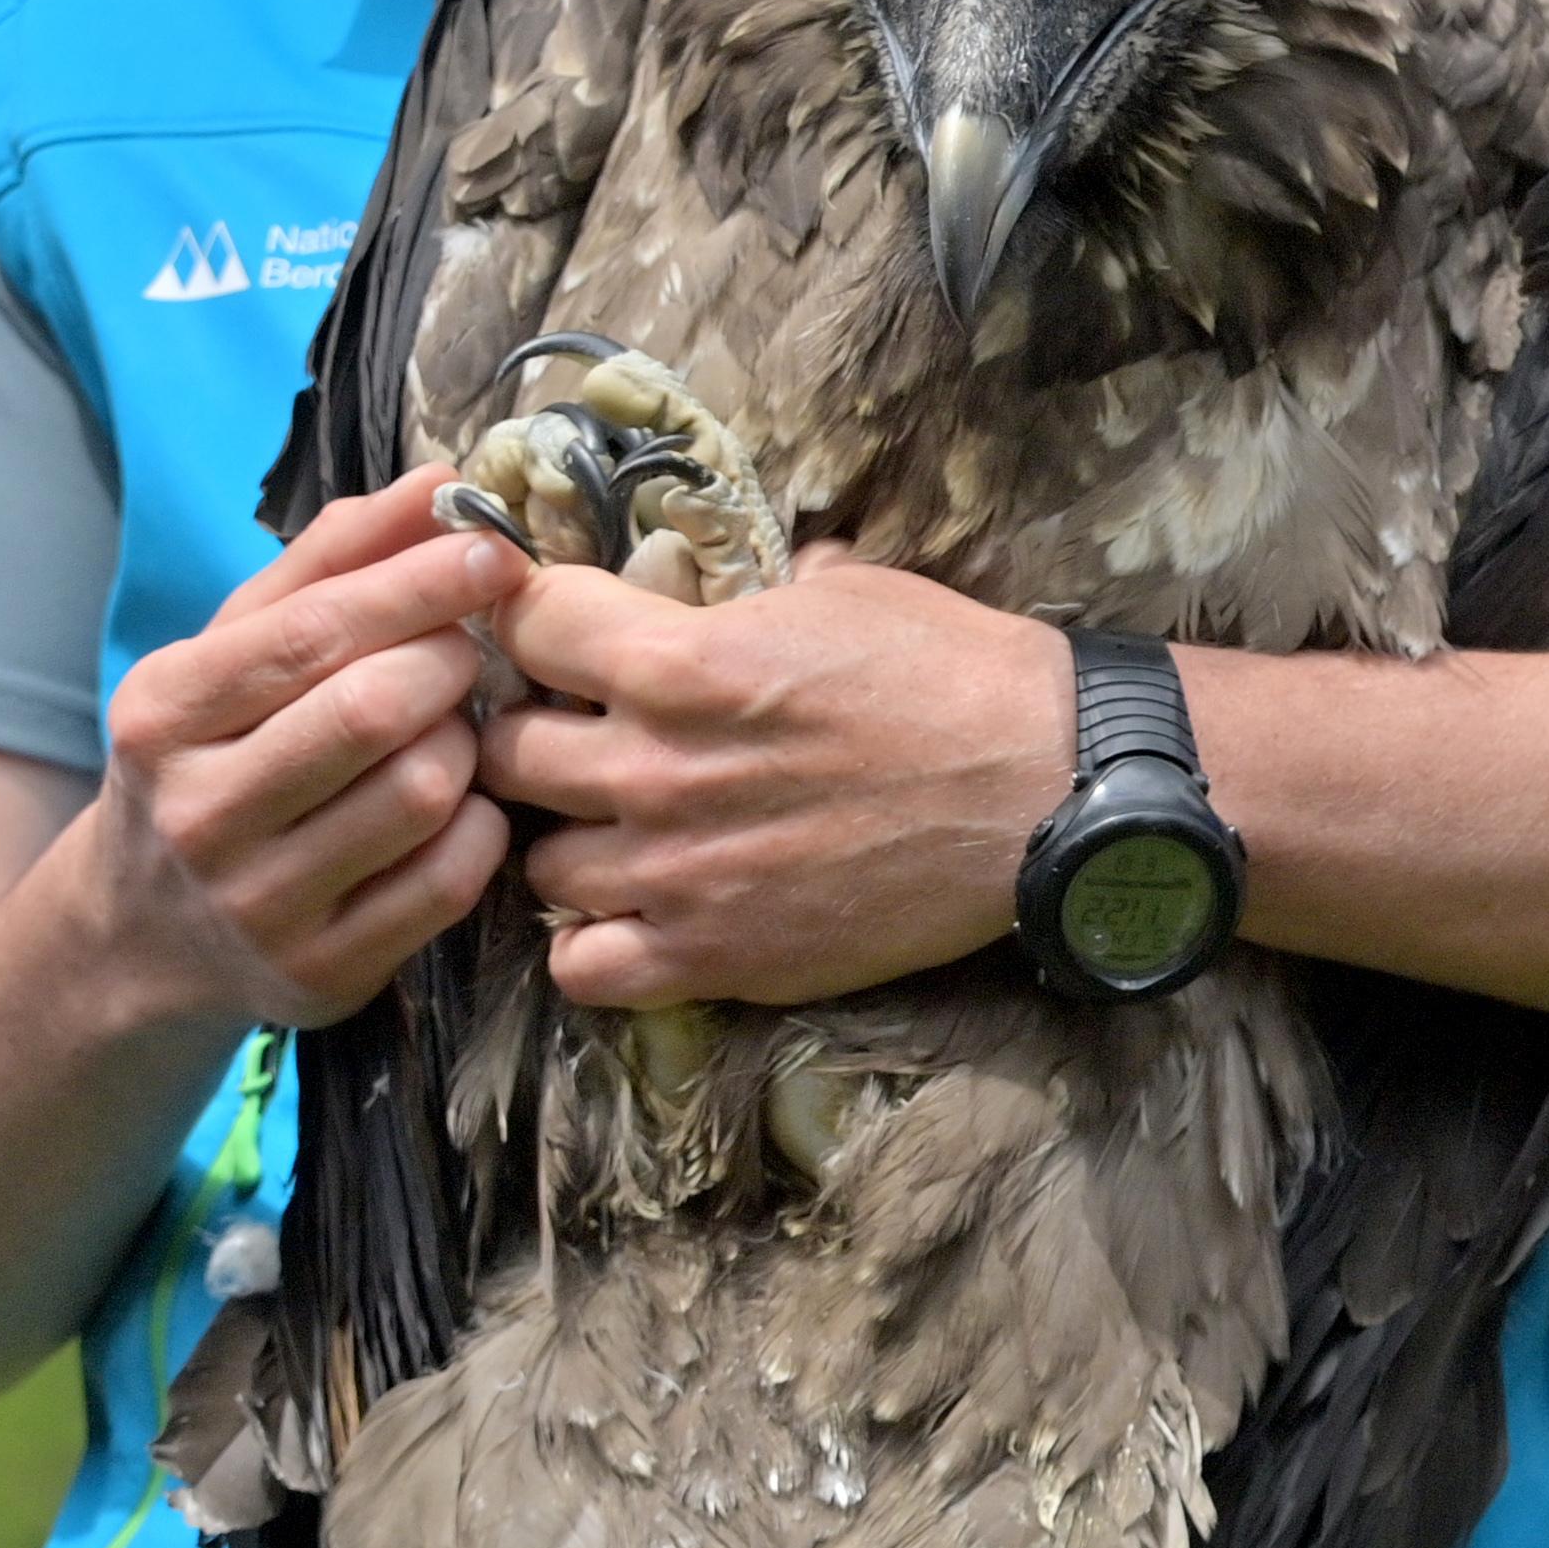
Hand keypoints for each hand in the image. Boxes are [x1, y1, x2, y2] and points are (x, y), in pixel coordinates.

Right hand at [92, 468, 519, 1028]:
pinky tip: (465, 808)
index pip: (312, 634)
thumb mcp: (239, 652)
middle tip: (469, 654)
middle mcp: (199, 810)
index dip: (419, 586)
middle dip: (448, 666)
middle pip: (374, 712)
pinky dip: (483, 830)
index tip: (494, 553)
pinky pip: (451, 880)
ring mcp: (261, 901)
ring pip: (423, 795)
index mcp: (166, 712)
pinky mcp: (325, 970)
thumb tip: (438, 479)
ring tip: (456, 731)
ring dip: (469, 748)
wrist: (145, 933)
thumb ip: (334, 561)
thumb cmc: (218, 757)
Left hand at [477, 549, 1073, 1005]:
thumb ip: (750, 591)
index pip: (524, 624)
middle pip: (503, 751)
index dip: (538, 620)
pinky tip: (636, 915)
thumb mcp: (846, 591)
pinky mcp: (716, 955)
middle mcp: (653, 770)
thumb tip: (719, 579)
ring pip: (535, 861)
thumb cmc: (958, 678)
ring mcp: (677, 872)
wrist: (1045, 795)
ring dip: (570, 841)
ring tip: (619, 832)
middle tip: (582, 738)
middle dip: (535, 735)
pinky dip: (594, 944)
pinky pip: (583, 968)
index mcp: (678, 662)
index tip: (567, 632)